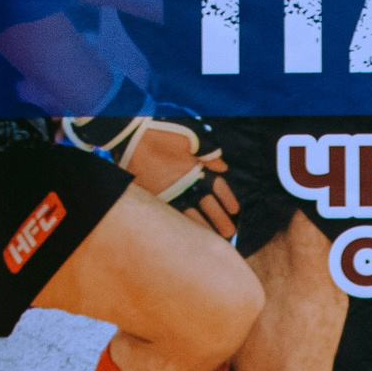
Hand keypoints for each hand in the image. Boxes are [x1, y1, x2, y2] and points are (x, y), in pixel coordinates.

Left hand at [123, 131, 238, 238]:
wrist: (136, 133)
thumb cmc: (165, 131)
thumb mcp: (192, 137)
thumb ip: (209, 151)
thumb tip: (224, 168)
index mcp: (198, 167)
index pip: (217, 186)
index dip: (226, 198)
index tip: (235, 210)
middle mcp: (188, 181)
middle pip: (208, 203)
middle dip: (219, 218)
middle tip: (230, 233)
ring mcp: (174, 189)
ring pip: (194, 212)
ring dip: (205, 226)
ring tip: (214, 239)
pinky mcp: (159, 195)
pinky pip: (175, 213)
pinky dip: (184, 224)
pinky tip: (192, 235)